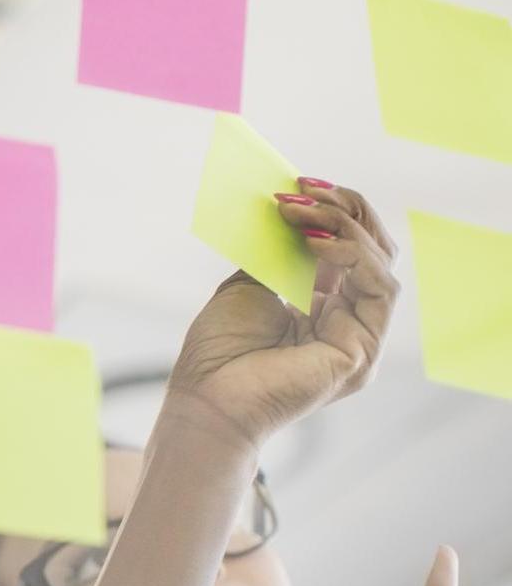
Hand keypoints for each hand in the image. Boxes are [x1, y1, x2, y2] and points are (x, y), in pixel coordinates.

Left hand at [166, 179, 398, 455]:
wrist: (205, 400)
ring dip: (342, 226)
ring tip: (299, 212)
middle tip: (303, 189)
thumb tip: (293, 205)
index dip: (332, 211)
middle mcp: (348, 323)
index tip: (299, 186)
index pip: (349, 249)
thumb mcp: (249, 285)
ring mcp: (361, 339)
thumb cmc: (217, 353)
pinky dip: (351, 254)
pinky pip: (379, 287)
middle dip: (343, 211)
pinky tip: (313, 241)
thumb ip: (278, 252)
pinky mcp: (363, 350)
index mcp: (323, 310)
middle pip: (373, 250)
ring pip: (380, 263)